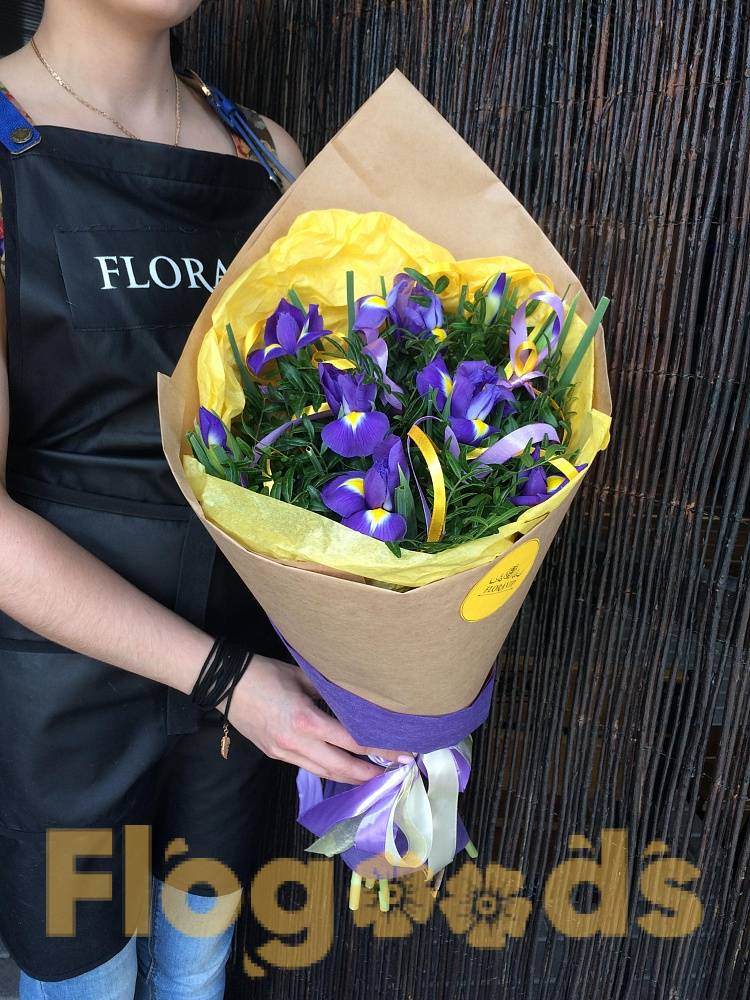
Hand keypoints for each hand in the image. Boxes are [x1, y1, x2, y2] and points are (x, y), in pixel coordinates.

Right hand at [228, 654, 411, 783]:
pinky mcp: (275, 754)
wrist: (224, 685)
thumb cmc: (264, 672)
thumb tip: (356, 701)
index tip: (402, 754)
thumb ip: (328, 692)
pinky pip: (308, 767)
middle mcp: (296, 742)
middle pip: (341, 767)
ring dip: (350, 777)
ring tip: (374, 777)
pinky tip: (342, 768)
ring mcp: (284, 752)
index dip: (379, 750)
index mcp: (306, 720)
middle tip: (395, 775)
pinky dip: (329, 770)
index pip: (352, 741)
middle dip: (370, 774)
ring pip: (324, 772)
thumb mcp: (302, 676)